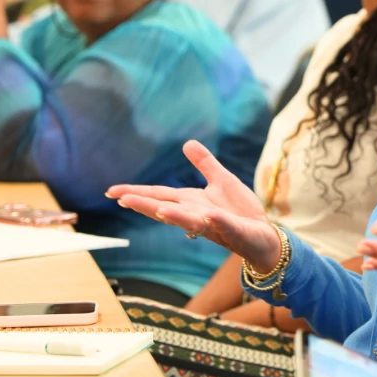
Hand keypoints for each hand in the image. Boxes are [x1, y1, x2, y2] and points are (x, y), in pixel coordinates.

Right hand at [105, 140, 281, 271]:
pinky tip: (209, 215)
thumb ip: (205, 163)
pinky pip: (224, 225)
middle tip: (122, 199)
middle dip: (146, 204)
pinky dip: (215, 221)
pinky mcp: (235, 231)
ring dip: (176, 216)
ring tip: (161, 210)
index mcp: (192, 202)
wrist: (264, 234)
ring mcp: (215, 224)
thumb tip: (187, 143)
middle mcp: (197, 214)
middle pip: (167, 208)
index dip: (137, 193)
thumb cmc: (240, 210)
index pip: (159, 196)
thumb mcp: (222, 180)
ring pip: (191, 221)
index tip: (112, 191)